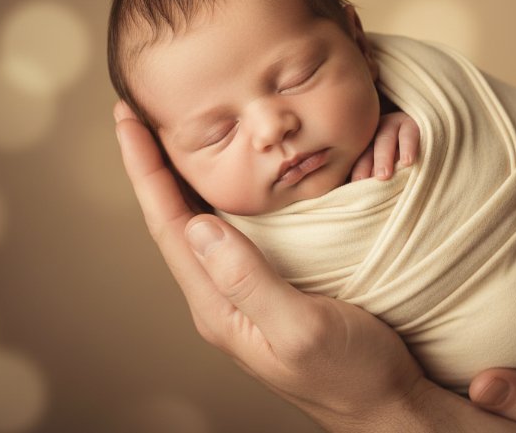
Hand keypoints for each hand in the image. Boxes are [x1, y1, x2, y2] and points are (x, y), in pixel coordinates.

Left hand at [113, 101, 425, 430]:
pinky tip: (231, 179)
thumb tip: (200, 227)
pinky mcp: (272, 289)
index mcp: (219, 307)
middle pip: (173, 220)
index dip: (145, 170)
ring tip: (172, 134)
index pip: (168, 225)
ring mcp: (245, 295)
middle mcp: (222, 299)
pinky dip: (221, 194)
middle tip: (141, 112)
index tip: (130, 119)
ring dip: (181, 177)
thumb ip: (250, 281)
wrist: (385, 407)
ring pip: (200, 224)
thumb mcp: (302, 329)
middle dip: (153, 165)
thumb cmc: (350, 375)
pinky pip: (234, 232)